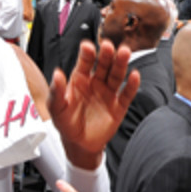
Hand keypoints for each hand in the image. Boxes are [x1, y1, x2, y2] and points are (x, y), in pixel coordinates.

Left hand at [49, 40, 139, 168]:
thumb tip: (56, 74)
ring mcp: (108, 93)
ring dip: (121, 64)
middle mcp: (96, 82)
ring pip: (116, 75)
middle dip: (106, 55)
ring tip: (124, 53)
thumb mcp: (56, 108)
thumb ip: (56, 91)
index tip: (87, 47)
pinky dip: (132, 85)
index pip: (84, 62)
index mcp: (80, 79)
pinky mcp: (119, 106)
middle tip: (108, 46)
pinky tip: (134, 76)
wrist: (79, 144)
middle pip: (103, 65)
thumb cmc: (66, 123)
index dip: (87, 54)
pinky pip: (126, 94)